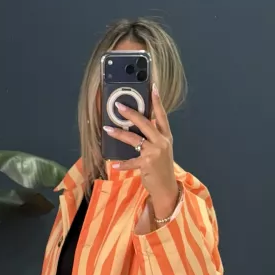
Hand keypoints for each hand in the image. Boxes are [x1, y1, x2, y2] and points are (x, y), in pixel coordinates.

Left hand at [104, 84, 179, 220]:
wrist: (166, 187)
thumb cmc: (161, 166)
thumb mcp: (161, 148)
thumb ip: (153, 136)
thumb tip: (139, 123)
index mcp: (165, 136)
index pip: (162, 115)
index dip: (157, 101)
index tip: (153, 87)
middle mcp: (162, 142)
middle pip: (145, 123)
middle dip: (131, 113)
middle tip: (119, 106)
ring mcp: (155, 153)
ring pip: (134, 139)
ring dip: (119, 134)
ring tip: (107, 129)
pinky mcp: (147, 164)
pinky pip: (131, 161)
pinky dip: (122, 164)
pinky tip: (113, 165)